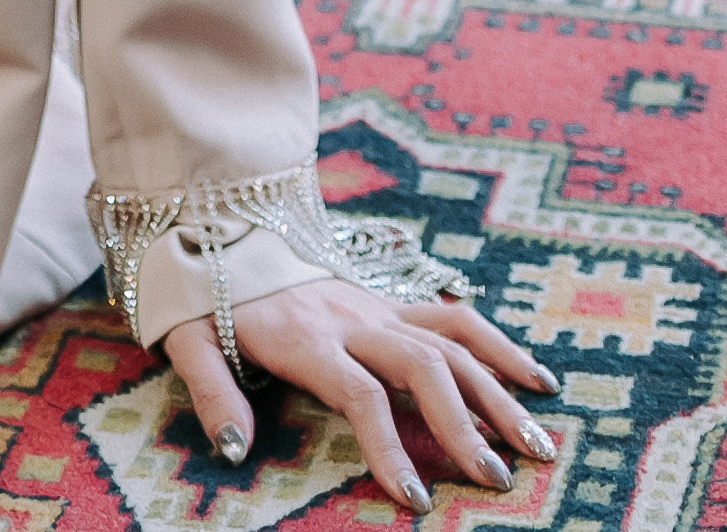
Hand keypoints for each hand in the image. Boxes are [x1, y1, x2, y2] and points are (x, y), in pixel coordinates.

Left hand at [165, 287, 557, 510]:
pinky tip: (537, 379)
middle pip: (422, 367)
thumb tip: (235, 450)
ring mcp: (377, 306)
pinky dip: (497, 345)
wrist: (222, 222)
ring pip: (450, 343)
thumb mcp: (187, 338)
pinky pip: (453, 317)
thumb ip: (211, 390)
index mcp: (306, 338)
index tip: (417, 502)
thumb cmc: (203, 294)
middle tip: (500, 480)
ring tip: (539, 442)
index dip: (391, 448)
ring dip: (498, 391)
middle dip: (465, 425)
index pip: (361, 396)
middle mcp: (352, 319)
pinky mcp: (390, 300)